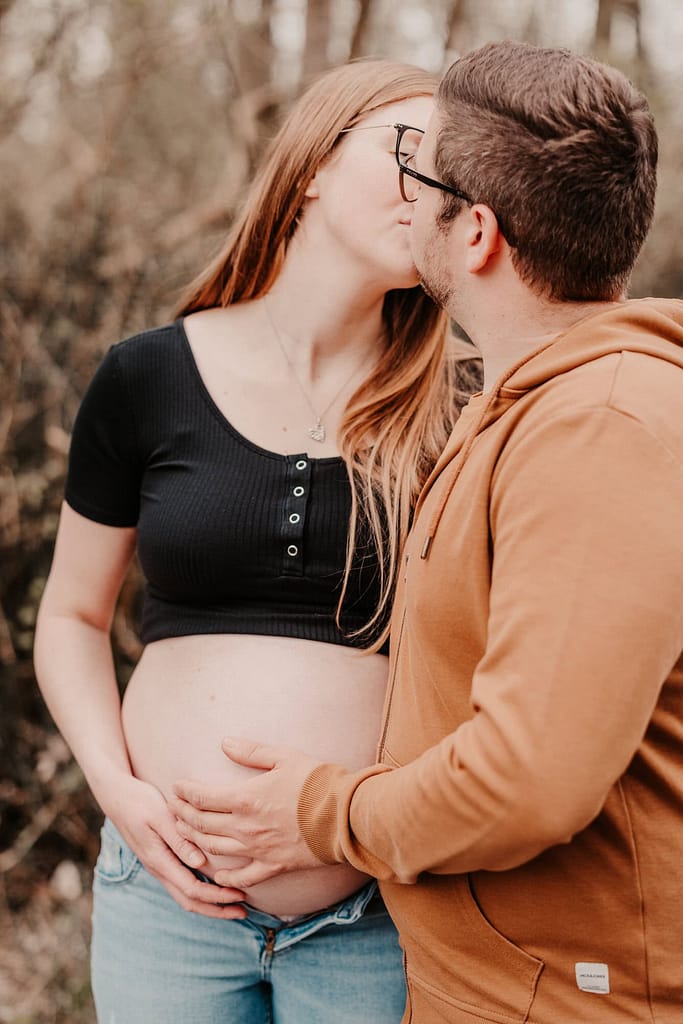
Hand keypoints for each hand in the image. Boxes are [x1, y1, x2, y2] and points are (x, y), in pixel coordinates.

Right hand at [102, 774, 246, 918]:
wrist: (116, 796)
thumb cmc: (139, 802)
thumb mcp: (159, 816)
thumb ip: (179, 840)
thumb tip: (200, 864)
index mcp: (159, 860)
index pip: (192, 890)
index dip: (217, 897)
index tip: (240, 896)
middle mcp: (159, 869)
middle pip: (189, 901)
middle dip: (217, 909)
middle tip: (243, 911)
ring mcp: (159, 866)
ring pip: (185, 895)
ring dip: (210, 902)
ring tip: (234, 902)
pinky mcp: (161, 858)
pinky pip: (182, 882)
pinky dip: (201, 889)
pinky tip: (215, 883)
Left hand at [170, 738, 323, 888]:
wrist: (345, 817)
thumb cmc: (317, 782)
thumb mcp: (284, 757)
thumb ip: (251, 752)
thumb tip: (225, 743)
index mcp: (245, 798)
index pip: (203, 797)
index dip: (185, 792)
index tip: (177, 786)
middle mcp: (244, 827)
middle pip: (202, 824)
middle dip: (183, 815)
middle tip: (173, 808)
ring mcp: (257, 850)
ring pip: (214, 849)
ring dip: (194, 841)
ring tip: (185, 834)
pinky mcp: (272, 865)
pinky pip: (242, 876)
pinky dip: (226, 876)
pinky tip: (218, 874)